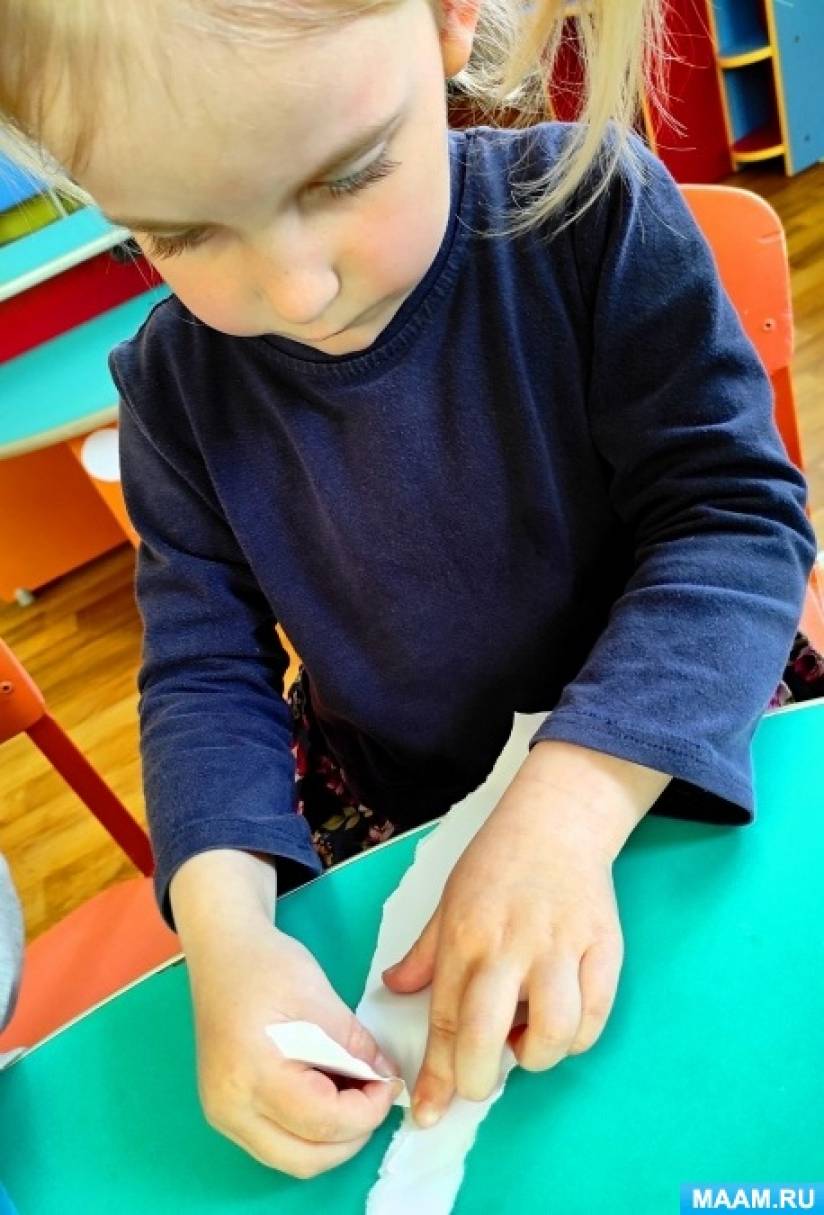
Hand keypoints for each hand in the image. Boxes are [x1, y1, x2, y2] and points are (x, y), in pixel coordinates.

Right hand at [172, 851, 400, 1177]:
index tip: (390, 1083)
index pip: (323, 1122)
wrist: (223, 952)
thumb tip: (385, 1079)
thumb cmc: (268, 966)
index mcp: (253, 1073)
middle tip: (376, 1095)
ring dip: (332, 1139)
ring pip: (292, 1159)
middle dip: (353, 1136)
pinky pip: (277, 1143)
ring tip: (354, 1095)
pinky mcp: (227, 1113)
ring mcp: (223, 1116)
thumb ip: (356, 1046)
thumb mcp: (321, 999)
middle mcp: (230, 1108)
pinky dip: (310, 1132)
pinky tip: (328, 1096)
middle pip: (306, 1159)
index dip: (368, 1110)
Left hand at [382, 741, 668, 1126]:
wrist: (558, 820)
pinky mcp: (605, 949)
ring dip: (536, 1054)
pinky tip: (561, 1021)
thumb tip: (393, 989)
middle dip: (480, 1078)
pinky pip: (595, 1016)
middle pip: (490, 1035)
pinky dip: (577, 1035)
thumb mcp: (448, 901)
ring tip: (524, 1037)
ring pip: (554, 1033)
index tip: (430, 1112)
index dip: (438, 1075)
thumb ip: (425, 953)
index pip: (447, 1019)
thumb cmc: (496, 863)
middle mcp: (511, 946)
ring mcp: (562, 948)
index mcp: (466, 937)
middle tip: (481, 1080)